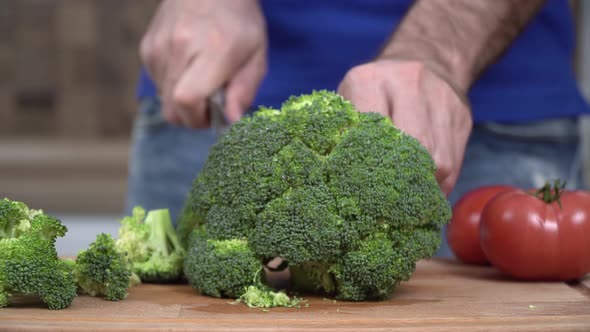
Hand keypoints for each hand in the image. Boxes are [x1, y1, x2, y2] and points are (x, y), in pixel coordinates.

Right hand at [140, 0, 266, 127]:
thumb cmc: (238, 21)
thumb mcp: (256, 55)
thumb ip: (244, 90)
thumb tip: (232, 120)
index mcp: (211, 52)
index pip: (187, 100)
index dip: (199, 118)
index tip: (214, 115)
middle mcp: (178, 48)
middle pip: (172, 107)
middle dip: (192, 117)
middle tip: (211, 104)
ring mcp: (158, 47)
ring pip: (163, 98)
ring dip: (182, 101)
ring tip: (201, 79)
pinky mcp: (147, 47)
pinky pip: (156, 83)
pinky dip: (172, 85)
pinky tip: (188, 68)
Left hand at [337, 59, 472, 194]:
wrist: (425, 58)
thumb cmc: (375, 91)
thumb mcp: (351, 99)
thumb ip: (343, 132)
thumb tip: (335, 181)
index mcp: (368, 80)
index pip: (367, 132)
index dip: (366, 167)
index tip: (360, 193)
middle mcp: (408, 83)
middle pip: (410, 147)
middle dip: (400, 181)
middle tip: (386, 207)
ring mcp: (440, 98)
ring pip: (438, 161)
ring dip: (423, 188)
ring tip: (407, 205)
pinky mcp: (462, 115)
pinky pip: (455, 162)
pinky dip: (439, 184)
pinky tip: (424, 193)